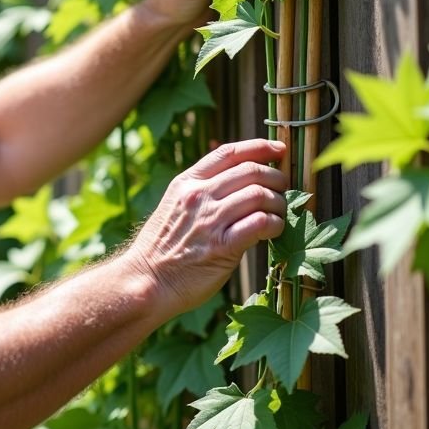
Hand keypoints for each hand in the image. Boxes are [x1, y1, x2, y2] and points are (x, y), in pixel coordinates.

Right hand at [122, 138, 287, 312]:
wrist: (145, 281)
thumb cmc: (162, 247)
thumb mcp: (174, 206)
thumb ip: (202, 191)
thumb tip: (238, 179)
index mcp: (187, 182)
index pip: (229, 152)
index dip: (260, 147)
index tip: (279, 150)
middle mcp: (199, 196)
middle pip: (251, 171)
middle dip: (276, 178)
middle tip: (283, 190)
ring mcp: (210, 220)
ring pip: (260, 195)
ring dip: (278, 204)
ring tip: (278, 213)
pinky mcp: (222, 247)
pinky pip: (260, 224)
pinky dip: (275, 224)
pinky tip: (274, 230)